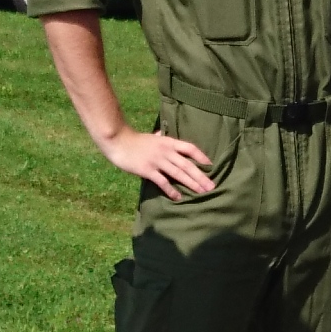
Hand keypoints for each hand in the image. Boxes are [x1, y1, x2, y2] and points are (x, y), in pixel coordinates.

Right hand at [99, 126, 217, 199]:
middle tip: (211, 186)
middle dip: (201, 176)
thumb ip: (160, 138)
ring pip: (178, 173)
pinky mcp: (147, 170)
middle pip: (187, 164)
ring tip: (201, 192)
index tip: (210, 165)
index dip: (201, 156)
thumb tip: (162, 134)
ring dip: (191, 183)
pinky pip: (162, 181)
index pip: (189, 148)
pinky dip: (171, 190)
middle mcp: (166, 151)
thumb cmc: (134, 140)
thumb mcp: (152, 137)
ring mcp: (157, 161)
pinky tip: (178, 197)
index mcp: (168, 142)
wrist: (119, 141)